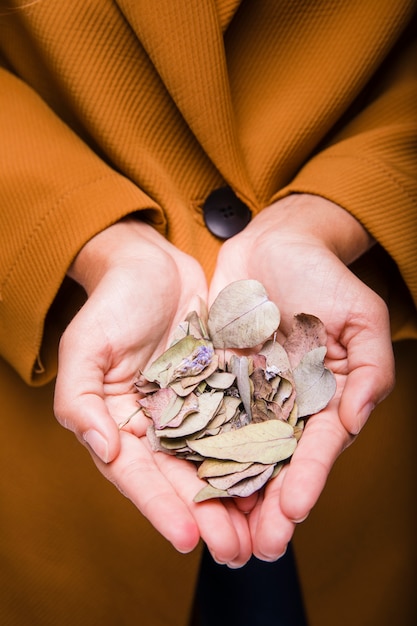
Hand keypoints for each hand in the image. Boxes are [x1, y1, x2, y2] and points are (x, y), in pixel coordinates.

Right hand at [54, 219, 251, 564]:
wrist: (153, 264)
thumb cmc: (113, 303)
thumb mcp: (86, 347)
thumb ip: (81, 400)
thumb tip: (103, 448)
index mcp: (122, 424)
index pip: (139, 475)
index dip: (161, 507)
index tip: (188, 538)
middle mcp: (161, 425)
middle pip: (183, 479)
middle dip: (209, 516)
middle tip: (237, 550)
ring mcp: (196, 408)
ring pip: (218, 460)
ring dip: (239, 496)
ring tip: (264, 529)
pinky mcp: (226, 387)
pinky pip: (243, 423)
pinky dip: (259, 451)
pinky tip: (280, 474)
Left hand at [209, 194, 394, 560]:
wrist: (274, 245)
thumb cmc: (324, 278)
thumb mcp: (361, 317)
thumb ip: (369, 369)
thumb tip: (356, 419)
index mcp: (324, 398)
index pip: (317, 447)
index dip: (308, 478)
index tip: (292, 510)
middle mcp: (285, 405)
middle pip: (276, 463)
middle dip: (267, 505)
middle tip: (256, 546)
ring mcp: (247, 394)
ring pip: (237, 451)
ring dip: (230, 492)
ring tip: (218, 533)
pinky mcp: (214, 378)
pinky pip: (203, 415)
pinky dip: (195, 447)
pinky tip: (183, 478)